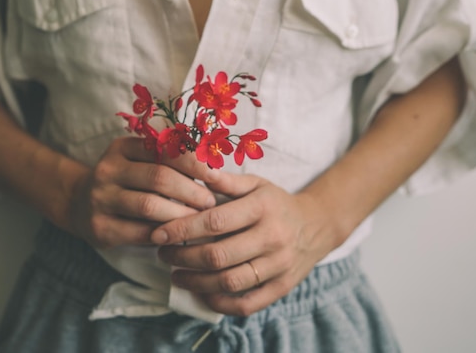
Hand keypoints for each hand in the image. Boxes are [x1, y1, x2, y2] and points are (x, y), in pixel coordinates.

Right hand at [66, 137, 218, 248]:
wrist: (78, 203)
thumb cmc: (125, 180)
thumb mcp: (138, 161)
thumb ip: (167, 159)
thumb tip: (214, 167)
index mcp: (122, 147)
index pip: (164, 149)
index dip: (194, 162)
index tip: (216, 175)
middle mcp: (108, 170)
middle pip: (159, 177)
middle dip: (191, 191)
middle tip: (210, 202)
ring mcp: (100, 198)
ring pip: (149, 205)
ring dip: (181, 214)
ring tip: (199, 219)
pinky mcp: (100, 227)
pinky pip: (139, 232)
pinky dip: (164, 233)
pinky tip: (179, 235)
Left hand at [150, 173, 343, 315]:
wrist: (316, 226)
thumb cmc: (276, 203)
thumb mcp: (256, 184)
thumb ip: (226, 182)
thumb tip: (195, 171)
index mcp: (262, 208)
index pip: (215, 222)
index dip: (182, 229)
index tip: (158, 234)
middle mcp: (272, 237)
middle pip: (218, 255)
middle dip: (183, 257)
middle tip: (163, 254)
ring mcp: (279, 265)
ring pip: (229, 282)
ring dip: (196, 282)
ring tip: (176, 275)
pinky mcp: (282, 287)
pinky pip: (247, 304)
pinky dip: (220, 303)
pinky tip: (202, 293)